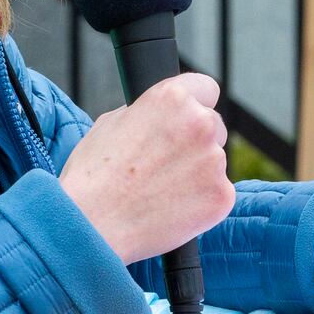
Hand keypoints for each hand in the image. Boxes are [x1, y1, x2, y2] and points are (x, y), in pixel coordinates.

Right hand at [59, 73, 234, 264]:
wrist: (91, 225)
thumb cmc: (93, 175)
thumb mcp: (112, 122)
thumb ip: (149, 113)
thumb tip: (163, 117)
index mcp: (173, 97)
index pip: (206, 88)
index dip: (194, 105)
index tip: (186, 120)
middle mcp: (200, 122)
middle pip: (213, 126)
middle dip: (195, 142)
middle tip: (166, 164)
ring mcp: (215, 161)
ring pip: (213, 162)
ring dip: (197, 173)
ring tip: (160, 191)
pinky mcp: (222, 195)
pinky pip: (217, 193)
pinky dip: (200, 202)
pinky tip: (170, 210)